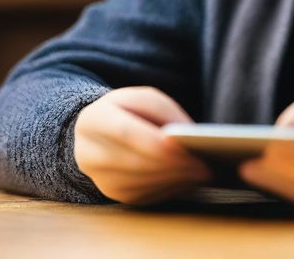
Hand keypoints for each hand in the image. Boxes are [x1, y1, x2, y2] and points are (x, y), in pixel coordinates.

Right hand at [73, 86, 212, 204]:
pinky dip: (169, 188)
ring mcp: (99, 179)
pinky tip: (188, 180)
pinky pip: (145, 195)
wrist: (99, 132)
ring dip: (174, 179)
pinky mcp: (113, 194)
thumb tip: (186, 132)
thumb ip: (164, 109)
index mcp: (94, 120)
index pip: (125, 133)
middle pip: (136, 162)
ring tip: (202, 172)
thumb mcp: (143, 97)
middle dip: (172, 164)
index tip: (184, 146)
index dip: (154, 142)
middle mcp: (89, 153)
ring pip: (142, 183)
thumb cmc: (128, 110)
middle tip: (203, 164)